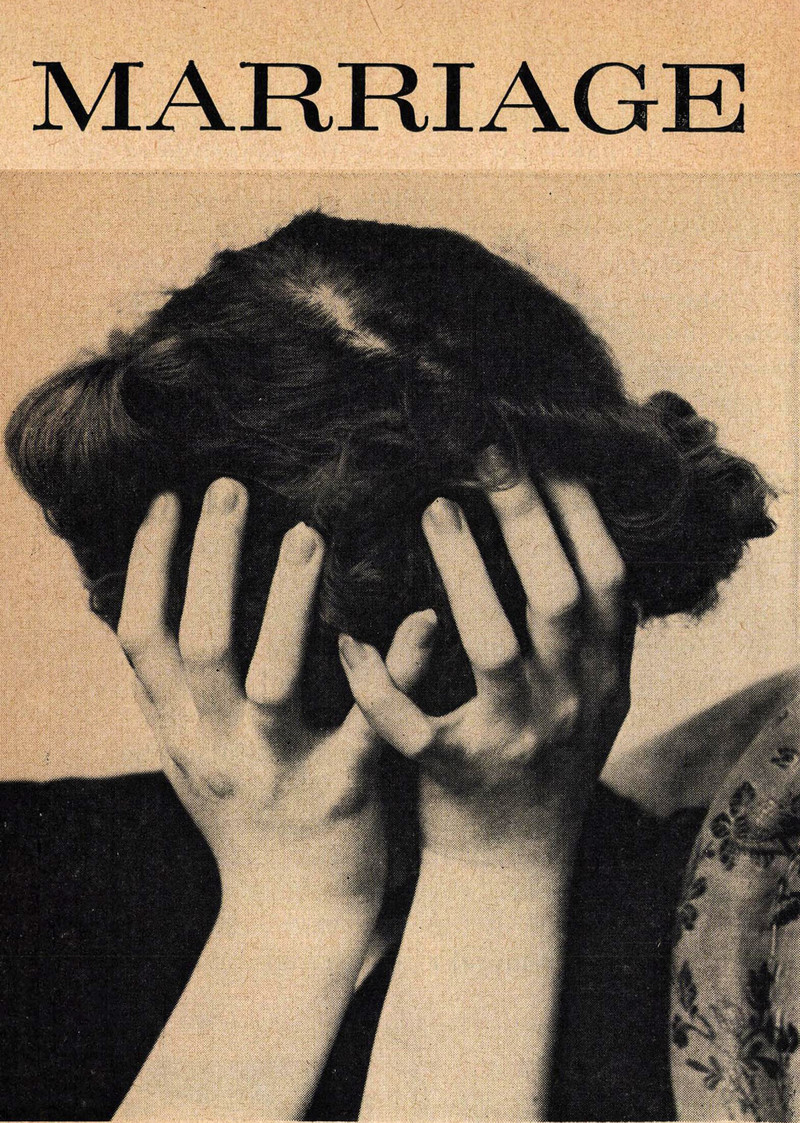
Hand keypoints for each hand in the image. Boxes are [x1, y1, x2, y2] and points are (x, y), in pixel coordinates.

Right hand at [117, 478, 434, 905]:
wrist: (287, 918)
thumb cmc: (241, 815)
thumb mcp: (188, 751)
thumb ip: (168, 687)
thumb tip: (141, 602)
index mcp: (178, 728)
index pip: (142, 634)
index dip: (149, 563)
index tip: (169, 496)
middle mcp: (216, 746)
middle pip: (201, 642)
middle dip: (213, 560)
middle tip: (234, 485)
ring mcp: (277, 771)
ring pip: (272, 678)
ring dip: (288, 604)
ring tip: (311, 534)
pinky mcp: (342, 793)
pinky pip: (370, 726)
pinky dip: (395, 672)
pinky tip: (423, 617)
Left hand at [339, 467, 633, 866]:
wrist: (514, 867)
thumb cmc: (542, 758)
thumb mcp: (587, 694)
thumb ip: (587, 627)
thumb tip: (563, 516)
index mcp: (603, 675)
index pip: (607, 580)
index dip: (581, 512)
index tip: (546, 450)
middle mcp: (570, 701)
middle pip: (557, 597)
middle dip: (525, 519)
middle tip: (486, 452)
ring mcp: (516, 739)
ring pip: (493, 646)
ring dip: (463, 572)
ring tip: (432, 506)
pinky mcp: (457, 773)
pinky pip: (413, 725)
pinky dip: (378, 681)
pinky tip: (346, 639)